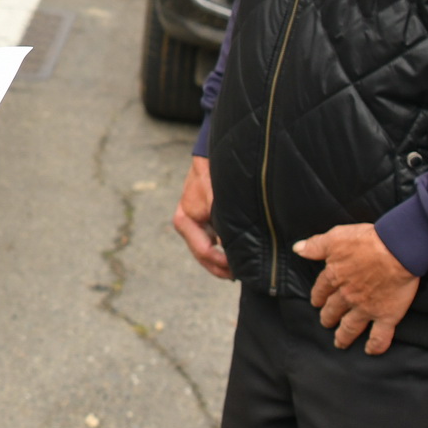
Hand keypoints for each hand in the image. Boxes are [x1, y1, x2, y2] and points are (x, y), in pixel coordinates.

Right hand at [170, 156, 229, 280]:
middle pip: (203, 257)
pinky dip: (223, 251)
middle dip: (222, 268)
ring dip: (223, 261)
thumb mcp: (217, 197)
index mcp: (185, 220)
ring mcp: (194, 221)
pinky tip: (237, 256)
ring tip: (241, 270)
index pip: (204, 252)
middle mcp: (187, 223)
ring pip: (208, 252)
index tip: (240, 269)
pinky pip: (212, 242)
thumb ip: (221, 221)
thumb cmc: (213, 172)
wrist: (211, 152)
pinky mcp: (204, 218)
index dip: (223, 263)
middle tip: (242, 276)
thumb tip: (229, 245)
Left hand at [293, 223, 417, 352]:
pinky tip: (370, 351)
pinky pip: (379, 336)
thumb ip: (315, 245)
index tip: (316, 302)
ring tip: (340, 342)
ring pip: (350, 327)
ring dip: (344, 336)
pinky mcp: (386, 315)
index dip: (318, 297)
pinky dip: (375, 346)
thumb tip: (297, 248)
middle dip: (328, 317)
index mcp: (335, 276)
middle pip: (334, 310)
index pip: (321, 290)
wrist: (397, 249)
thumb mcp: (335, 237)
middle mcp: (347, 296)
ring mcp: (366, 308)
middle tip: (327, 322)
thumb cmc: (367, 240)